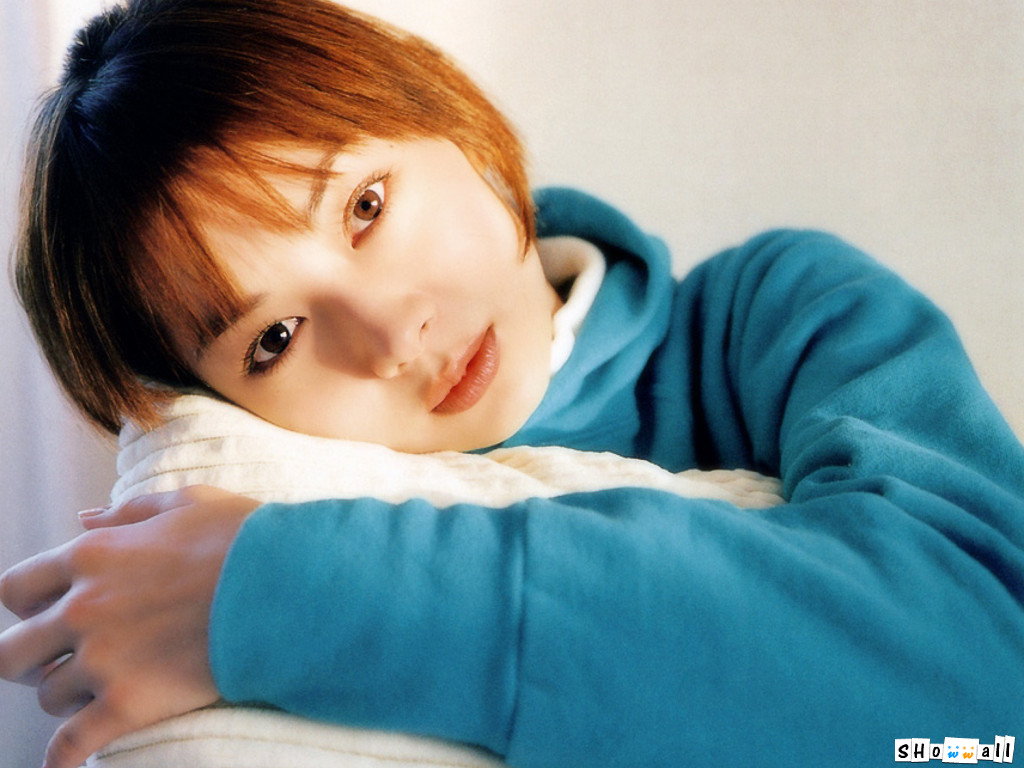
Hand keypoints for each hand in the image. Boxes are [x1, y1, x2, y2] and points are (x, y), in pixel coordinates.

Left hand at [0, 486, 259, 767]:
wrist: (288, 584)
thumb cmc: (244, 539)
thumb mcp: (187, 503)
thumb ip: (128, 512)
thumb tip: (83, 517)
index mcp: (92, 556)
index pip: (16, 588)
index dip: (29, 603)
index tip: (49, 610)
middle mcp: (84, 609)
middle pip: (12, 651)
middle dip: (28, 657)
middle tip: (54, 659)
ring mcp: (104, 660)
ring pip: (49, 695)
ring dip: (69, 694)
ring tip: (100, 688)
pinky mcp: (130, 703)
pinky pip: (71, 745)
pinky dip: (63, 757)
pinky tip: (65, 762)